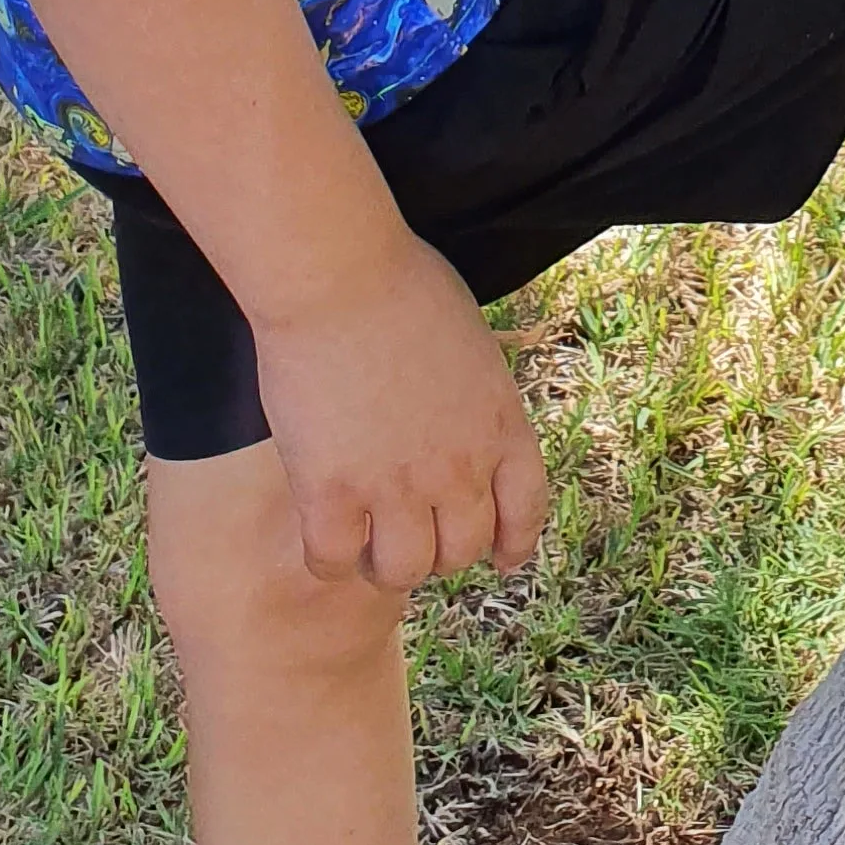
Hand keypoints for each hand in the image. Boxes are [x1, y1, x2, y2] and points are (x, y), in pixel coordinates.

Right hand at [250, 229, 551, 592]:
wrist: (339, 273)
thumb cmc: (399, 281)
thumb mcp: (470, 340)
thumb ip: (474, 395)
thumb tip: (459, 421)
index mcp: (500, 425)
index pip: (524, 511)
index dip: (512, 543)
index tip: (498, 556)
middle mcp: (459, 467)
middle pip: (461, 552)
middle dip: (437, 552)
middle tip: (408, 534)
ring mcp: (396, 485)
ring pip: (403, 572)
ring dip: (385, 565)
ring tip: (364, 545)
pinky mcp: (332, 492)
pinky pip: (334, 561)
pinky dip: (328, 559)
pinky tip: (321, 535)